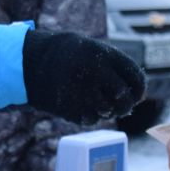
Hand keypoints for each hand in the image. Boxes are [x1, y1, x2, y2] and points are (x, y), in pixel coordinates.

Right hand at [21, 30, 145, 124]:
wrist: (30, 61)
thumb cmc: (68, 56)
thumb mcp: (93, 51)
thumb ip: (115, 68)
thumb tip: (139, 96)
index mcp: (104, 54)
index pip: (135, 77)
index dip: (139, 89)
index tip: (137, 94)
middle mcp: (96, 71)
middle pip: (124, 98)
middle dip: (125, 105)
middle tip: (122, 106)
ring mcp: (82, 90)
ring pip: (108, 111)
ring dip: (107, 111)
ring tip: (98, 103)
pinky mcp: (69, 106)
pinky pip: (91, 119)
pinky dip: (91, 116)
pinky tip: (83, 105)